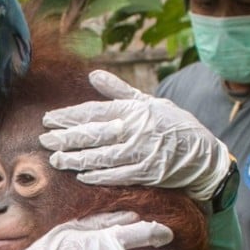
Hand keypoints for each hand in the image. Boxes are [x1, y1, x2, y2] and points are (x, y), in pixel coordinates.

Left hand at [39, 70, 231, 200]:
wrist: (204, 154)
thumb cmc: (174, 125)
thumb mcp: (149, 102)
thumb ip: (119, 90)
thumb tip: (93, 74)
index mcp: (134, 109)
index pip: (94, 112)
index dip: (69, 116)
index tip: (49, 119)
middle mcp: (136, 129)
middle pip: (93, 134)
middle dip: (66, 137)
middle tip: (45, 140)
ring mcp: (142, 152)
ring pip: (101, 156)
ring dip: (76, 158)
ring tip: (56, 159)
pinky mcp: (148, 173)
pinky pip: (117, 175)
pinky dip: (98, 175)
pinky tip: (82, 175)